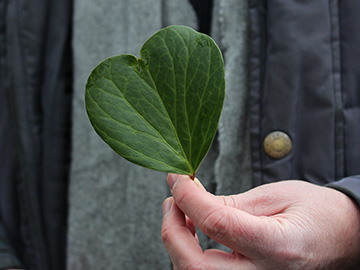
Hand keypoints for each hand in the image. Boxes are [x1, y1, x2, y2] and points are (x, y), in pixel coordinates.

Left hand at [161, 174, 359, 269]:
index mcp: (277, 247)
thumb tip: (190, 197)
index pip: (216, 224)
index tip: (177, 177)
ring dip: (178, 243)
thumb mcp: (275, 197)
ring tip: (181, 211)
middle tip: (172, 200)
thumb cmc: (317, 214)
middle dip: (172, 231)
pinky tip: (194, 232)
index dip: (188, 197)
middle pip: (195, 266)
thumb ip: (229, 203)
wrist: (344, 239)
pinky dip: (190, 254)